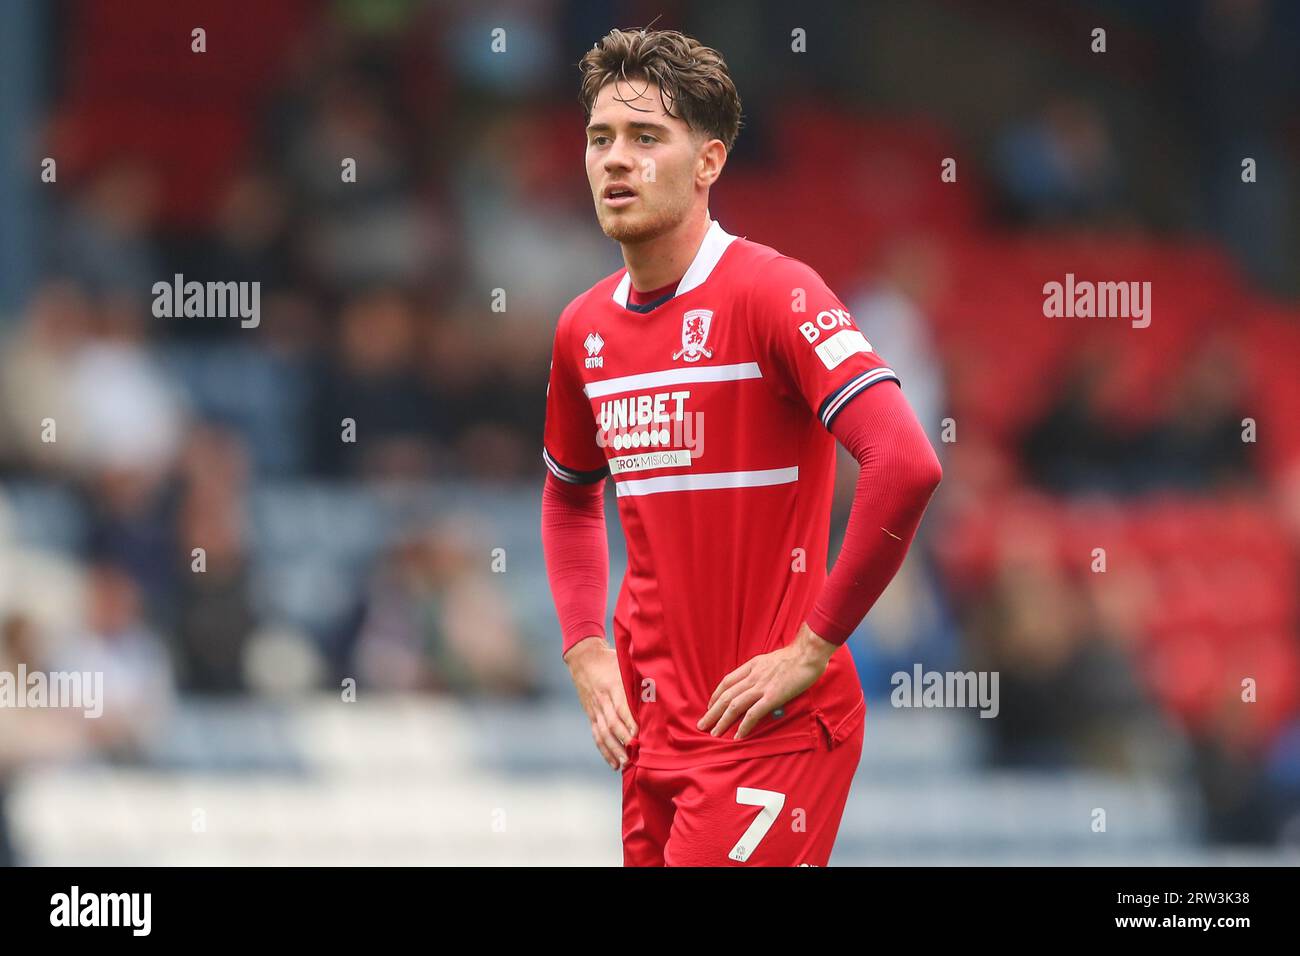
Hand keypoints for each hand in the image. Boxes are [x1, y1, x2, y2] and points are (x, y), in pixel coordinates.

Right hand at [564, 636, 637, 769]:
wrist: (583, 659)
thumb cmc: (611, 661)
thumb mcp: (625, 665)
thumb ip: (640, 678)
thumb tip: (662, 688)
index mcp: (614, 686)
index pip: (622, 708)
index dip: (631, 723)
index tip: (641, 736)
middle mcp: (603, 700)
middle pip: (612, 724)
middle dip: (623, 741)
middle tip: (634, 756)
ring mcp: (595, 709)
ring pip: (603, 733)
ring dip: (614, 750)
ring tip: (624, 763)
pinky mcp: (591, 715)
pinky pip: (596, 735)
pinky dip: (604, 751)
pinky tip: (613, 763)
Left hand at [698, 623, 836, 739]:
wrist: (808, 653)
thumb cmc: (795, 658)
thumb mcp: (770, 660)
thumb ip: (761, 672)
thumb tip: (757, 684)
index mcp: (751, 666)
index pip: (727, 682)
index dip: (716, 695)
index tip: (710, 706)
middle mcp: (752, 676)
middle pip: (726, 696)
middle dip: (712, 712)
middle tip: (701, 725)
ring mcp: (761, 687)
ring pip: (734, 705)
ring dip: (722, 721)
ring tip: (714, 733)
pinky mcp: (773, 697)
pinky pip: (754, 713)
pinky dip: (744, 726)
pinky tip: (738, 736)